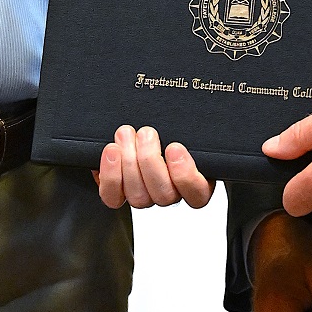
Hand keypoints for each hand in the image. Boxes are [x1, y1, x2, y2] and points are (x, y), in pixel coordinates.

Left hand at [96, 125, 213, 209]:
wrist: (141, 127)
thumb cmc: (170, 126)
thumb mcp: (184, 125)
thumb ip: (191, 128)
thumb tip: (200, 114)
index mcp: (195, 181)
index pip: (197, 194)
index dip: (185, 175)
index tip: (175, 147)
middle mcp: (170, 193)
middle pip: (163, 195)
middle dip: (150, 160)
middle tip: (146, 132)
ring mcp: (145, 196)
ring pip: (138, 197)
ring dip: (129, 162)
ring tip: (126, 133)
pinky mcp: (119, 194)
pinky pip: (113, 197)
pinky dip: (110, 175)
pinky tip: (112, 151)